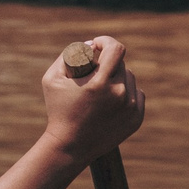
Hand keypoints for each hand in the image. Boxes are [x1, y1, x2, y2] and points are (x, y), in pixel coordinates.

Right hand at [40, 36, 145, 165]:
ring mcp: (130, 108)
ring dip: (117, 78)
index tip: (96, 46)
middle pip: (121, 64)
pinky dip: (126, 93)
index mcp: (100, 83)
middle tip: (93, 72)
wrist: (70, 147)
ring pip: (130, 79)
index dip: (105, 42)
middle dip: (107, 64)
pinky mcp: (136, 119)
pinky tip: (112, 100)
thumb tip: (91, 45)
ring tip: (101, 89)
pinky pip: (137, 94)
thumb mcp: (52, 79)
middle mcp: (120, 94)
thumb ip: (69, 55)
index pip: (115, 49)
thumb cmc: (58, 110)